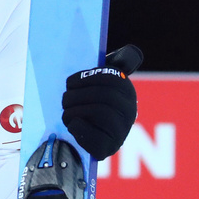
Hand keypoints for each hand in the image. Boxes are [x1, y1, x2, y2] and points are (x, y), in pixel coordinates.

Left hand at [61, 44, 142, 159]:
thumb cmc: (91, 103)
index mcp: (127, 91)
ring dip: (72, 111)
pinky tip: (73, 125)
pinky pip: (92, 136)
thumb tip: (133, 50)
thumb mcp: (101, 82)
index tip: (71, 83)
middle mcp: (130, 111)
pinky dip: (77, 128)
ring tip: (67, 113)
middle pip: (102, 95)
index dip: (85, 78)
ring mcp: (122, 131)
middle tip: (65, 100)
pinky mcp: (109, 148)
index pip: (111, 77)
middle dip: (75, 96)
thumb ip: (115, 64)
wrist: (89, 137)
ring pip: (98, 112)